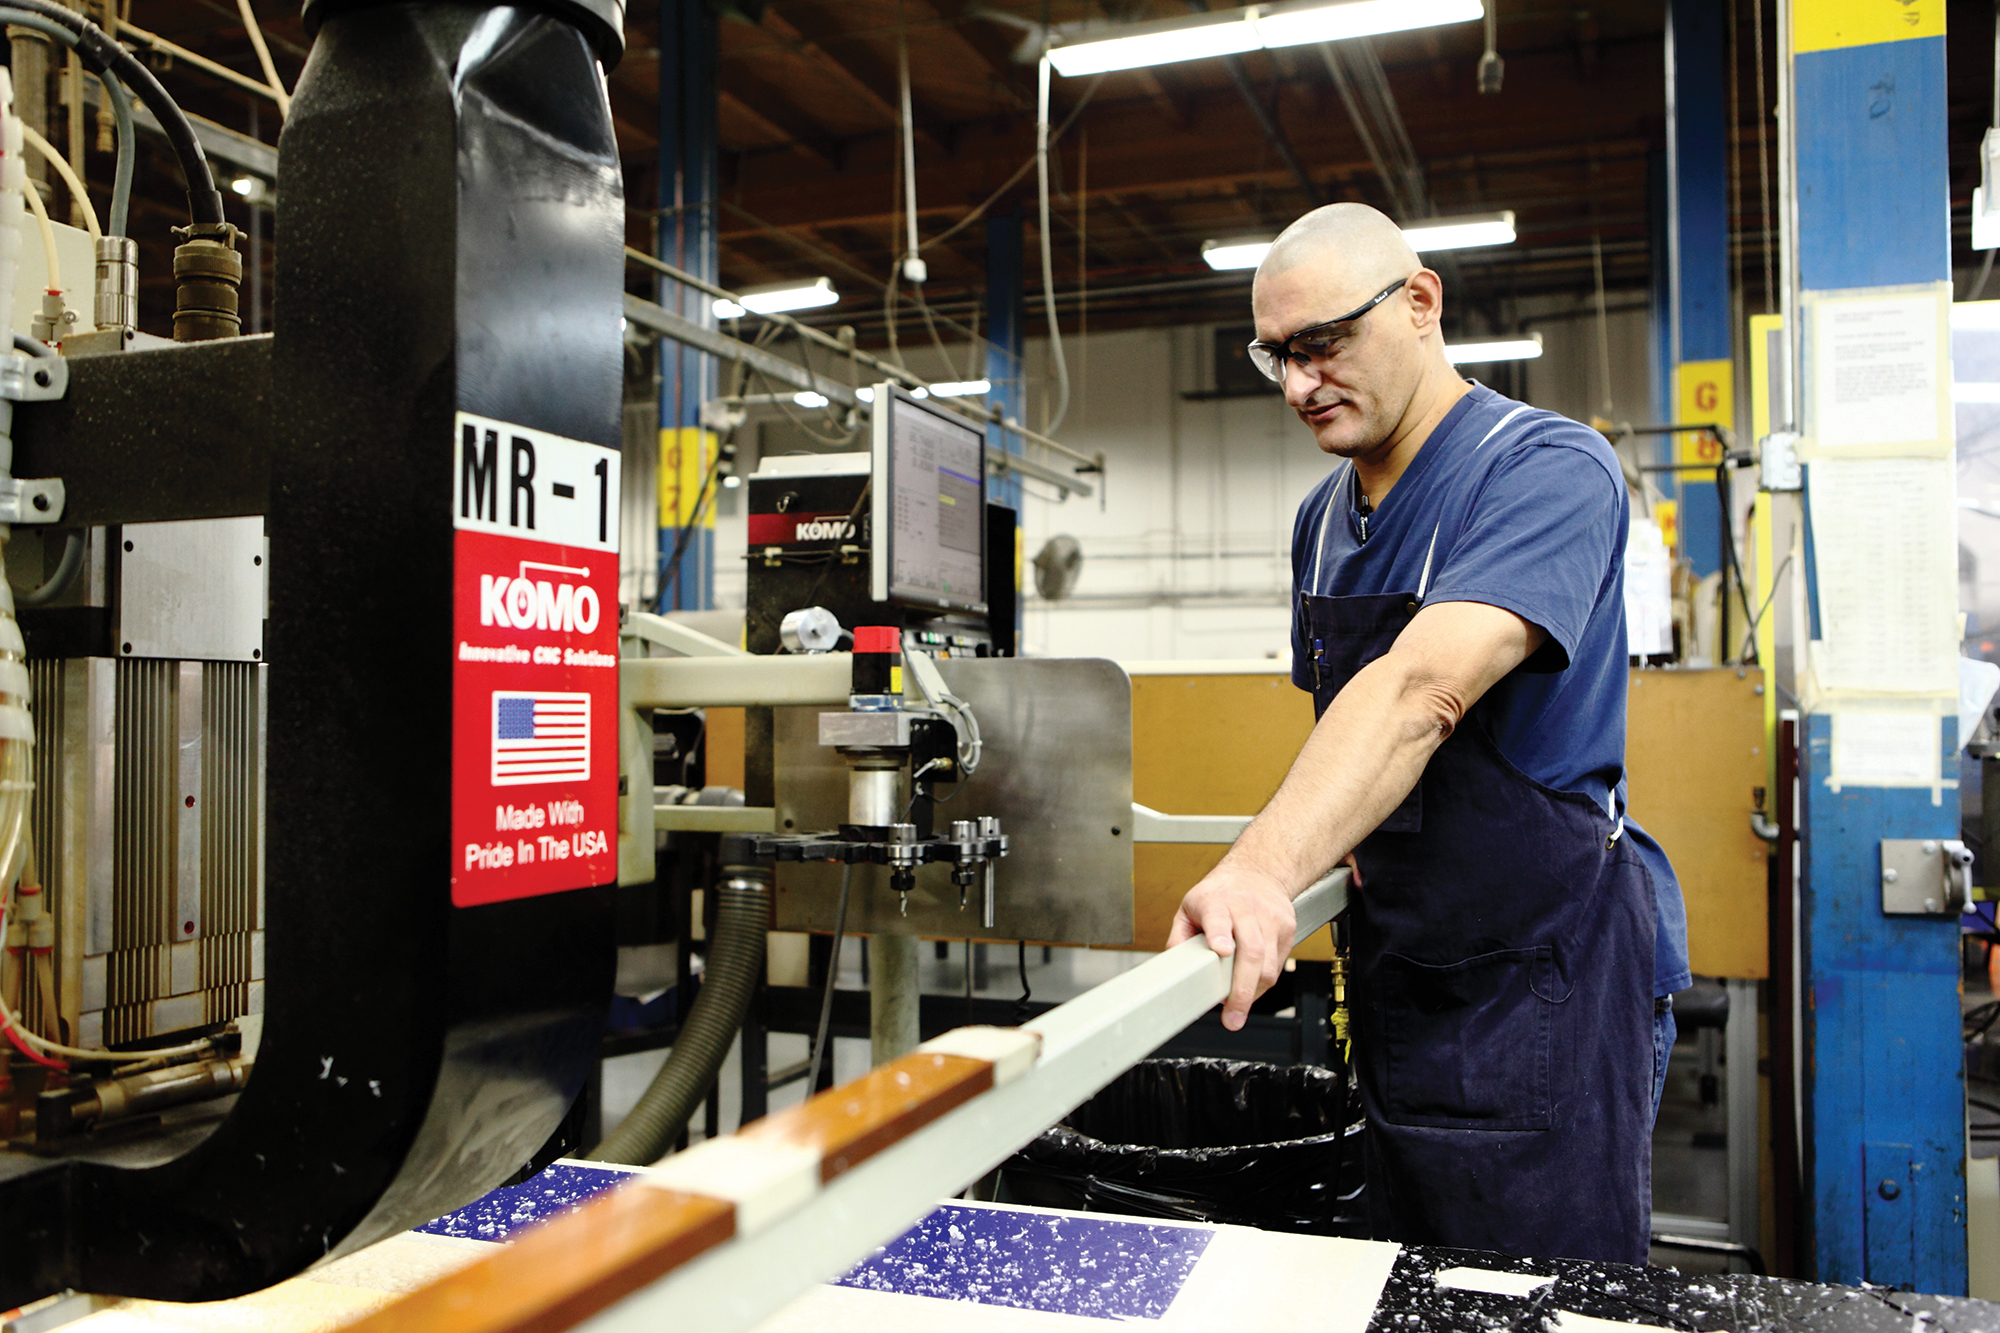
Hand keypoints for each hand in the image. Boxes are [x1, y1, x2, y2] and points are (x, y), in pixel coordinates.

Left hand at [1166, 865, 1297, 1031]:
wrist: (1259, 871)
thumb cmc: (1220, 893)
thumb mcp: (1190, 906)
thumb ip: (1180, 936)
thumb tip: (1173, 967)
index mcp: (1217, 902)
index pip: (1219, 918)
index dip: (1220, 935)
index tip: (1221, 951)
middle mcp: (1246, 909)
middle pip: (1251, 951)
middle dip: (1242, 990)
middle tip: (1232, 1015)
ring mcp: (1270, 919)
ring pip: (1268, 964)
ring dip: (1254, 993)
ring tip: (1238, 1009)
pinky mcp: (1287, 929)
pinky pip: (1278, 965)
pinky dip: (1264, 982)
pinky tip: (1251, 986)